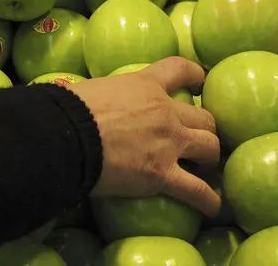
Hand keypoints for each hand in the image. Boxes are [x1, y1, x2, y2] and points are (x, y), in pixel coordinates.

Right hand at [68, 57, 220, 216]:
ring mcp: (168, 143)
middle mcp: (165, 111)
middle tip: (198, 139)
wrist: (65, 134)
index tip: (199, 83)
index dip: (195, 75)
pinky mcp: (162, 174)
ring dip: (211, 158)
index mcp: (146, 85)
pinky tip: (213, 207)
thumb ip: (102, 96)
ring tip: (207, 169)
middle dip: (206, 129)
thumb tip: (84, 103)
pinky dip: (208, 200)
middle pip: (204, 117)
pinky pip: (197, 190)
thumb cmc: (68, 110)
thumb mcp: (91, 90)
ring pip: (210, 147)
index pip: (179, 69)